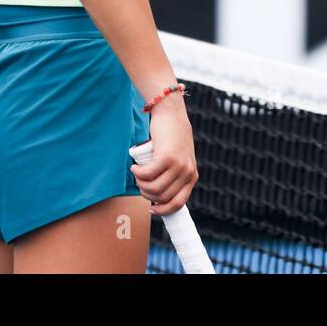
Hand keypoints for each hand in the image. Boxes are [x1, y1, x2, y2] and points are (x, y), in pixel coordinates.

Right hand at [131, 96, 197, 216]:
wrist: (171, 115)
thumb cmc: (172, 139)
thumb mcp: (179, 160)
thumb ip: (175, 176)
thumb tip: (160, 198)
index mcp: (192, 176)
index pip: (178, 203)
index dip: (163, 210)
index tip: (152, 209)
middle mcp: (187, 172)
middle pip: (162, 197)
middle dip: (146, 194)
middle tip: (139, 184)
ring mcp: (178, 165)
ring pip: (154, 187)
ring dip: (140, 184)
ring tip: (136, 174)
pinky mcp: (167, 156)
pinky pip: (148, 174)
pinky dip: (138, 173)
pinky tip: (134, 167)